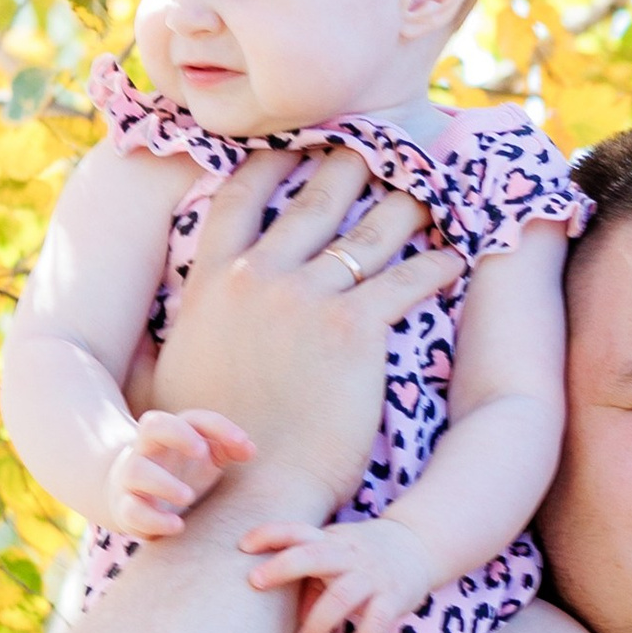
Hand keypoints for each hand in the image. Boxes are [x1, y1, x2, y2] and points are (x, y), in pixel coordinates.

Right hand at [102, 407, 255, 542]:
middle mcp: (148, 450)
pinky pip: (132, 510)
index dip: (217, 426)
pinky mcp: (126, 507)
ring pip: (137, 471)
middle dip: (177, 434)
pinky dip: (154, 519)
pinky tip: (177, 526)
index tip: (242, 442)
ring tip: (188, 497)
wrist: (134, 498)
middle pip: (153, 425)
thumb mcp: (205, 458)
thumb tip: (249, 449)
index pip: (192, 418)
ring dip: (164, 483)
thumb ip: (228, 449)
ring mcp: (133, 478)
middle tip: (201, 452)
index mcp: (171, 434)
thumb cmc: (179, 473)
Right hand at [151, 151, 461, 519]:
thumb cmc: (209, 447)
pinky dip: (434, 267)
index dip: (273, 161)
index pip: (242, 194)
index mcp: (212, 279)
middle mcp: (259, 277)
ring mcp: (308, 300)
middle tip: (375, 146)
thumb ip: (193, 324)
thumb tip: (190, 319)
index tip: (296, 142)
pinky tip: (454, 259)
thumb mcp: (177, 367)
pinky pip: (405, 283)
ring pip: (366, 233)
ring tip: (426, 190)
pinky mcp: (355, 332)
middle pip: (312, 199)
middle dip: (348, 165)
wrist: (245, 489)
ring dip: (400, 206)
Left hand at [242, 514, 440, 632]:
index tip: (243, 546)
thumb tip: (283, 621)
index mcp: (330, 541)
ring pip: (341, 596)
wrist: (418, 545)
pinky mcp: (393, 598)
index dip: (270, 535)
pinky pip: (377, 621)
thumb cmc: (361, 556)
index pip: (297, 532)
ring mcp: (372, 576)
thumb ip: (307, 583)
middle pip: (313, 556)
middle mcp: (349, 554)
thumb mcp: (334, 557)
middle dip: (283, 567)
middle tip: (255, 583)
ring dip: (318, 621)